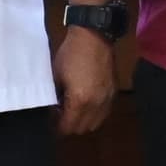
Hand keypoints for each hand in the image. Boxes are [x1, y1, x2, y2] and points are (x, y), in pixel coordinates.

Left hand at [52, 21, 118, 137]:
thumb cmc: (71, 54)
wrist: (94, 37)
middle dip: (70, 126)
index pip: (68, 127)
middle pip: (82, 129)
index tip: (52, 120)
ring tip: (74, 110)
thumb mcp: (56, 76)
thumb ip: (55, 96)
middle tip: (61, 114)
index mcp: (79, 101)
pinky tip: (87, 104)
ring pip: (95, 123)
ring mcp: (107, 100)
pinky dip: (95, 114)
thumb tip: (55, 108)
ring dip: (84, 121)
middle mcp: (96, 105)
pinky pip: (104, 113)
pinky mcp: (114, 93)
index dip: (58, 127)